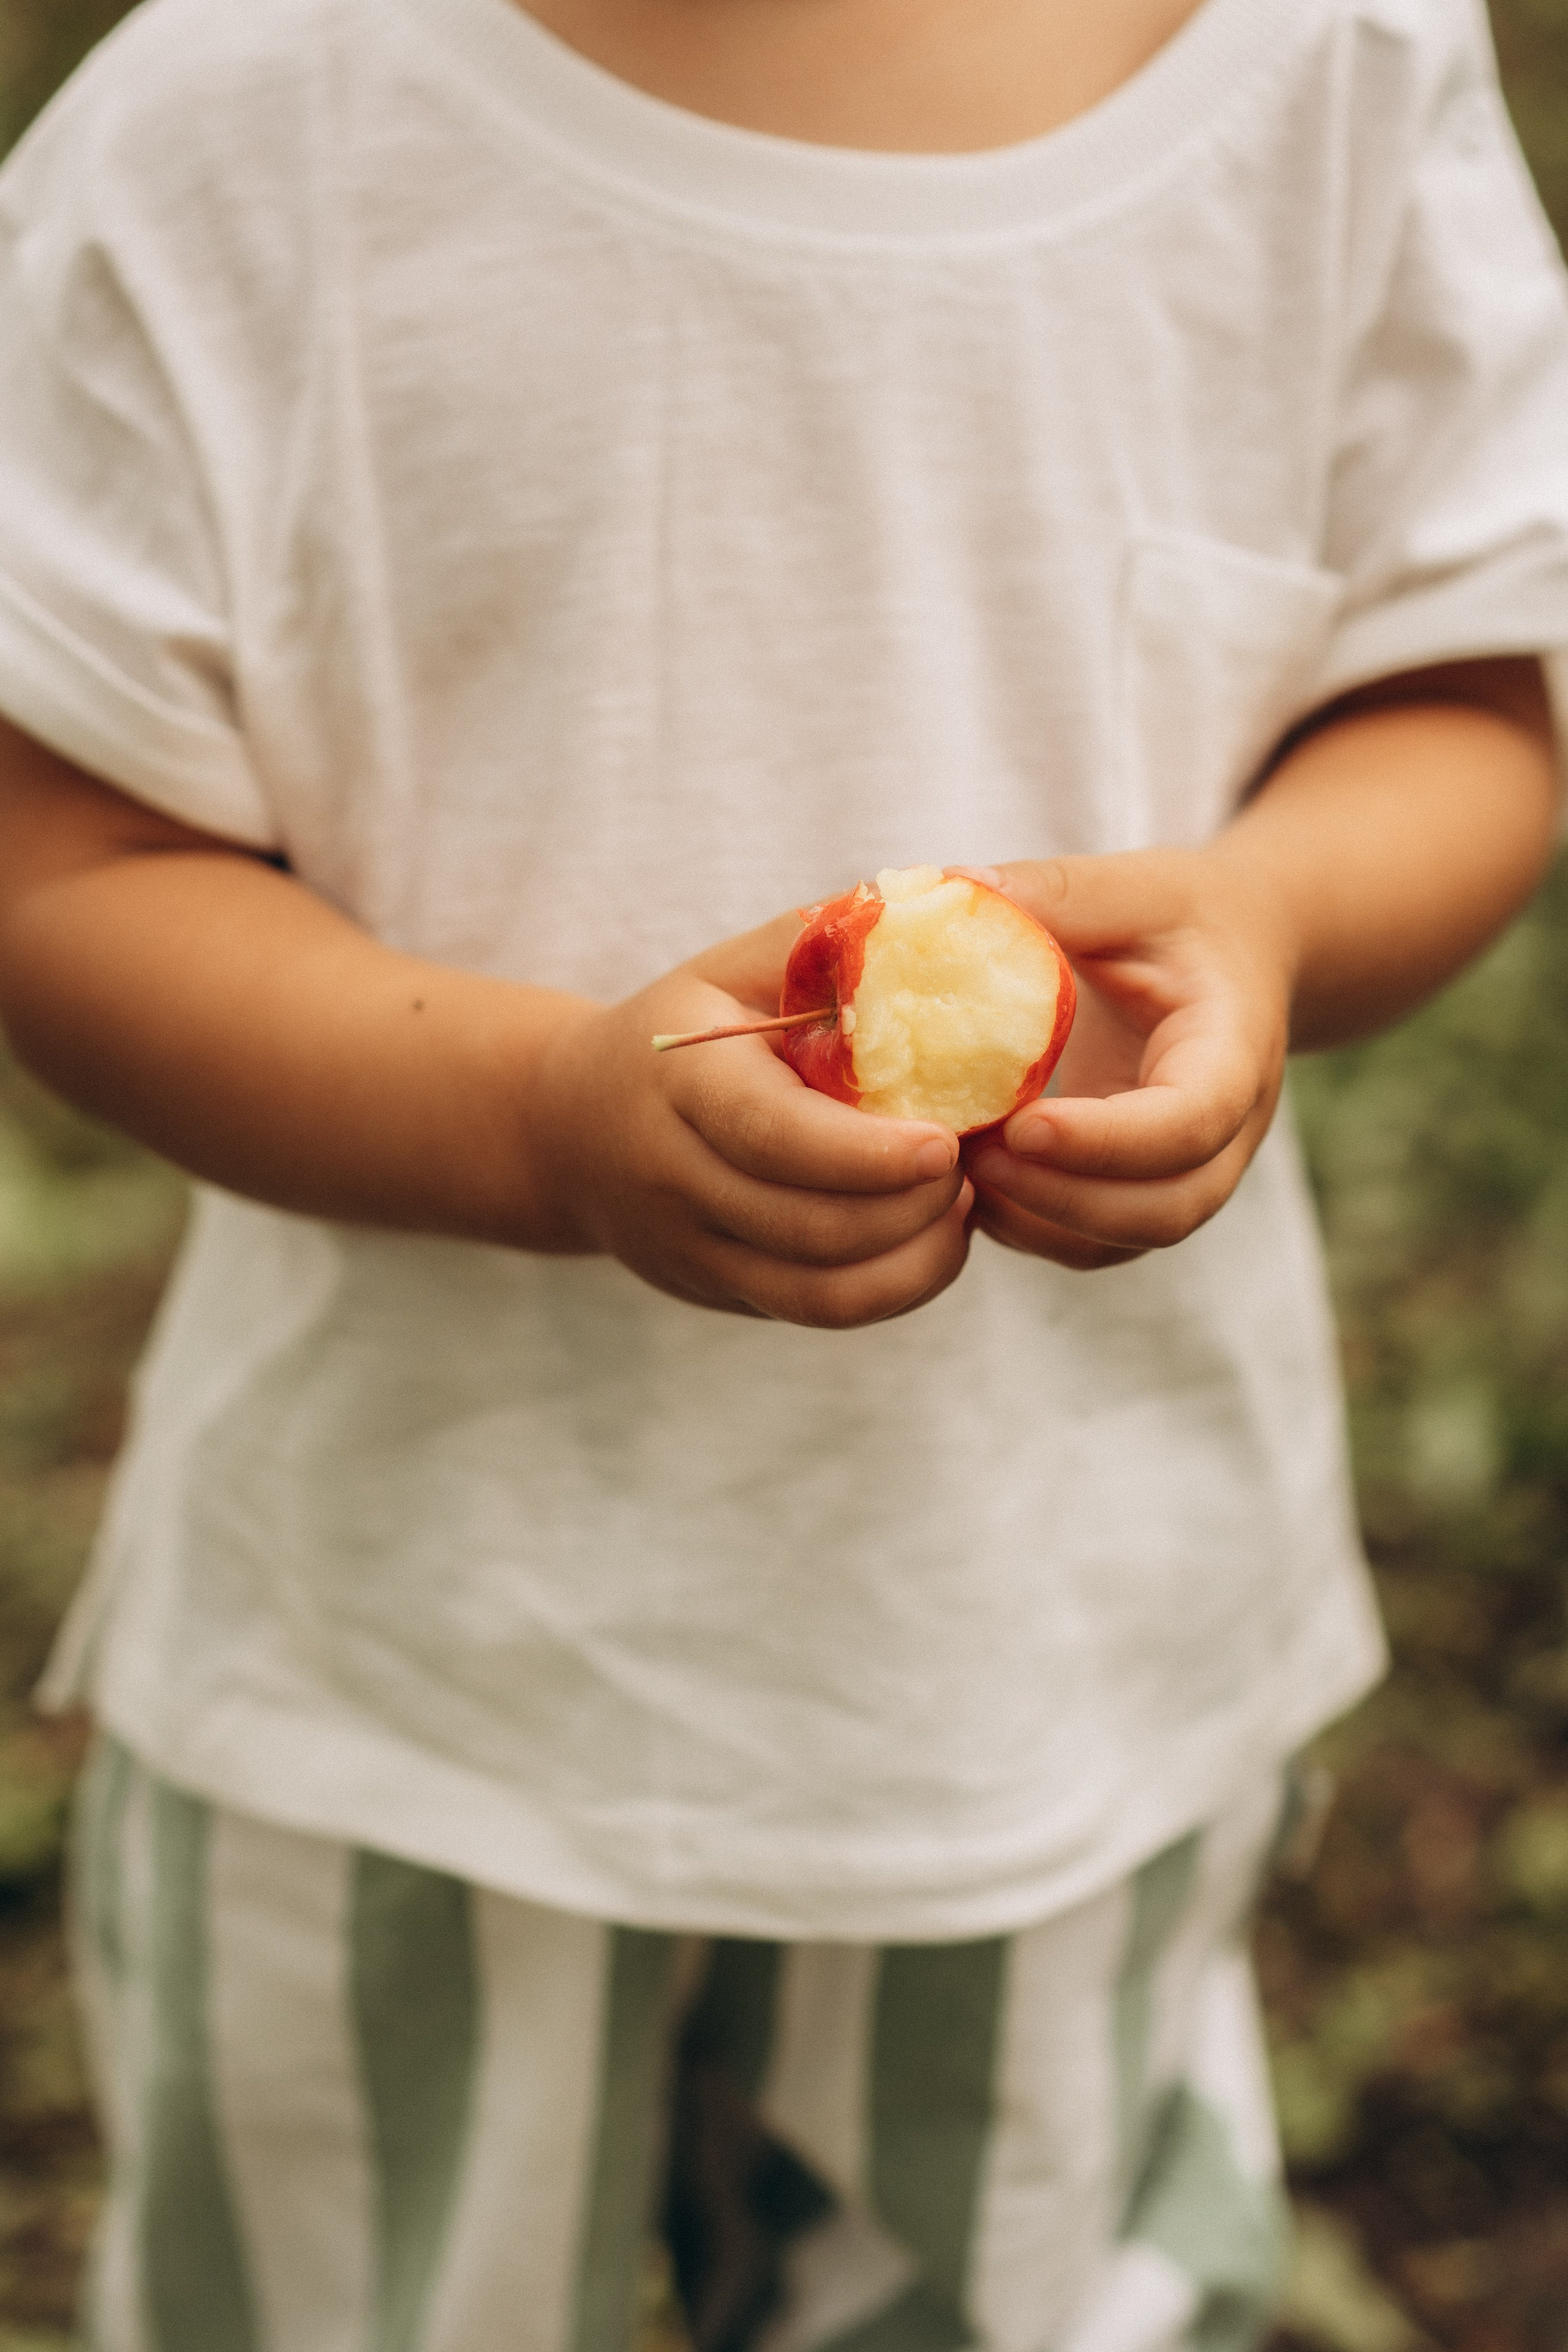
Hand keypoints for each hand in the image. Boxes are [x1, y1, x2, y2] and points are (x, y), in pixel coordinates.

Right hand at [529, 911, 973, 1324]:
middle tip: (972, 1159)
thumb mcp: (733, 967)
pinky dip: (894, 1286)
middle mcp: (673, 1179)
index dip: (865, 1154)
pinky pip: (817, 1311)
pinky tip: (931, 1238)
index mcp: (679, 1083)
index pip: (772, 1135)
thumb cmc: (685, 1027)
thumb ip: (822, 947)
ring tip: (962, 1202)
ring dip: (914, 1256)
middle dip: (911, 1206)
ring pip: (820, 1290)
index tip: (946, 1142)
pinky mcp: (717, 1292)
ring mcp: (690, 1249)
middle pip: (808, 1226)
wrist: (570, 1123)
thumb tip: (941, 918)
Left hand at [962, 850, 1291, 1270]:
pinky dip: (1030, 1229)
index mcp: (1235, 1051)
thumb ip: (1057, 891)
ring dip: (1039, 1221)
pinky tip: (970, 1184)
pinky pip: (1092, 1242)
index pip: (1191, 1123)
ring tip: (961, 1170)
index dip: (1107, 1141)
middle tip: (974, 1155)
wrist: (1236, 956)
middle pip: (1167, 1208)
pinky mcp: (1142, 1190)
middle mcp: (1228, 1132)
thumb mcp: (1134, 887)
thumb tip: (951, 889)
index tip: (1021, 1125)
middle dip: (1064, 1198)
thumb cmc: (1182, 917)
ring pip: (1125, 1240)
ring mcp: (1190, 1172)